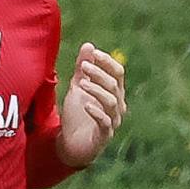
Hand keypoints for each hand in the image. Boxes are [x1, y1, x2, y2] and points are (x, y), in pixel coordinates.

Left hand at [57, 43, 126, 167]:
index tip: (93, 53)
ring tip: (81, 83)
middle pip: (115, 85)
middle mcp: (117, 105)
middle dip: (99, 74)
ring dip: (97, 90)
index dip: (107, 62)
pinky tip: (86, 105)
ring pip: (111, 101)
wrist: (71, 143)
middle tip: (82, 65)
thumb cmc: (78, 114)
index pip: (118, 72)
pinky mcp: (104, 134)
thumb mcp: (78, 88)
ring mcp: (112, 120)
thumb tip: (88, 45)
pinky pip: (105, 122)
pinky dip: (96, 112)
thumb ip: (83, 69)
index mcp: (113, 92)